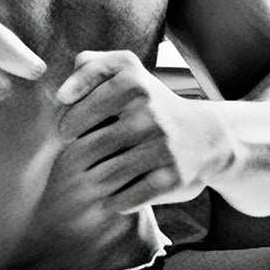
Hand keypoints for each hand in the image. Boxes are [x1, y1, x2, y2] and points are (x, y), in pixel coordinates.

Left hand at [51, 49, 237, 212]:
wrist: (207, 136)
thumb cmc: (153, 106)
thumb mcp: (129, 73)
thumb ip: (92, 67)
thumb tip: (62, 95)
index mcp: (134, 81)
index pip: (79, 105)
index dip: (67, 122)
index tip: (67, 132)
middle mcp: (150, 112)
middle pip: (91, 145)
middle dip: (76, 156)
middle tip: (76, 160)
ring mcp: (163, 146)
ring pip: (108, 174)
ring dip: (93, 182)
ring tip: (89, 180)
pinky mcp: (172, 176)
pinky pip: (128, 198)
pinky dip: (115, 201)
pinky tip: (113, 196)